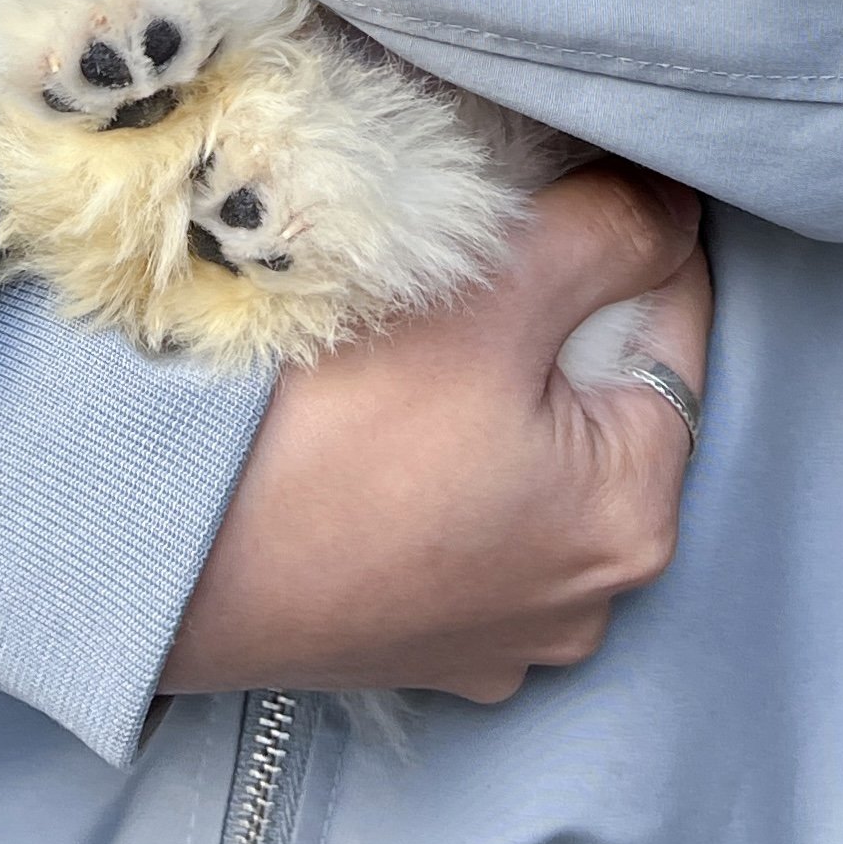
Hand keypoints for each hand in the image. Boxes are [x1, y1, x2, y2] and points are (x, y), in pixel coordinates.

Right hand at [163, 167, 710, 699]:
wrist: (161, 556)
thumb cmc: (333, 432)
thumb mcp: (493, 297)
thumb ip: (611, 233)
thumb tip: (681, 201)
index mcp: (635, 517)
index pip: (674, 319)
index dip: (615, 236)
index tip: (537, 199)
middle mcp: (588, 601)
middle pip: (600, 392)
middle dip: (549, 317)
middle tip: (459, 271)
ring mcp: (497, 634)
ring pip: (527, 453)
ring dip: (487, 388)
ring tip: (406, 344)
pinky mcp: (416, 643)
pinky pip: (460, 514)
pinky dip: (434, 462)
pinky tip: (371, 429)